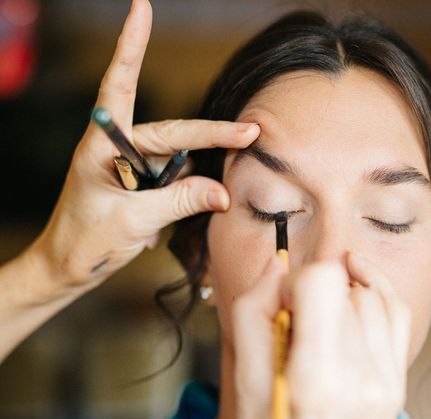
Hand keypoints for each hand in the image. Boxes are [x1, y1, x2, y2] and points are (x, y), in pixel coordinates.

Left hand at [30, 0, 259, 288]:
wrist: (68, 268)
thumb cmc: (84, 241)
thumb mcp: (133, 221)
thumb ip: (179, 202)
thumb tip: (224, 192)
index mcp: (102, 144)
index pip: (120, 87)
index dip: (131, 47)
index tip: (141, 7)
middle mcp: (120, 148)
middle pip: (173, 132)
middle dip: (212, 133)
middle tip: (250, 132)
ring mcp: (134, 168)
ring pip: (179, 160)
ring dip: (196, 175)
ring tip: (194, 190)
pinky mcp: (145, 186)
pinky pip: (177, 181)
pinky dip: (188, 193)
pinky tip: (174, 215)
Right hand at [232, 252, 411, 418]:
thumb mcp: (245, 388)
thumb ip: (252, 316)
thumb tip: (274, 264)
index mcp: (317, 379)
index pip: (323, 281)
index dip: (295, 281)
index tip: (282, 302)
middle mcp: (361, 377)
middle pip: (346, 287)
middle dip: (315, 290)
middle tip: (295, 319)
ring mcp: (386, 382)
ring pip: (372, 296)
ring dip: (343, 293)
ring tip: (319, 317)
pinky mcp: (398, 384)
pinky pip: (397, 316)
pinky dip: (376, 296)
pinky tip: (357, 292)